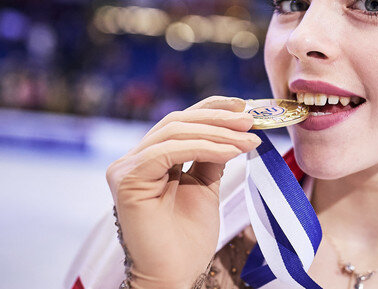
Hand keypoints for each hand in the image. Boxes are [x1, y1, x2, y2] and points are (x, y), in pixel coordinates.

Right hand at [106, 96, 257, 288]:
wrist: (175, 274)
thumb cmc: (187, 239)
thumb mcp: (206, 187)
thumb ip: (211, 157)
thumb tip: (233, 129)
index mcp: (150, 160)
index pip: (180, 122)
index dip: (211, 109)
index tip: (243, 105)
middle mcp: (133, 160)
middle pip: (177, 122)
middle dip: (218, 118)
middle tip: (250, 121)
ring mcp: (126, 168)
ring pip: (174, 132)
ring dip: (217, 132)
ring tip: (247, 140)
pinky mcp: (128, 179)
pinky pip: (168, 151)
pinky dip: (204, 147)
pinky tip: (230, 152)